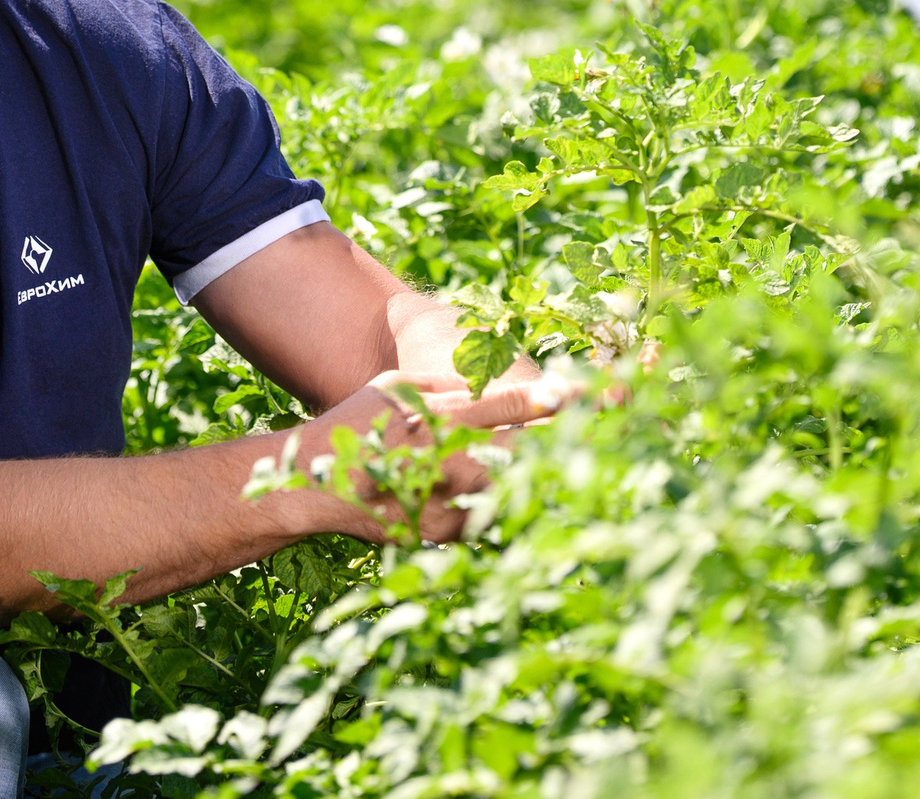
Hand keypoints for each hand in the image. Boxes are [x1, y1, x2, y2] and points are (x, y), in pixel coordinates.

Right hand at [307, 371, 565, 542]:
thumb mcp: (398, 387)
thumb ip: (451, 388)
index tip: (587, 395)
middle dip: (566, 442)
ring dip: (549, 477)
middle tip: (607, 431)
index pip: (508, 407)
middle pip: (524, 454)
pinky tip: (542, 498)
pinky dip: (516, 507)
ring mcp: (446, 504)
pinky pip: (491, 518)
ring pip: (513, 492)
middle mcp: (446, 463)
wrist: (312, 487)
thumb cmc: (358, 425)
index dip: (552, 399)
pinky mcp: (444, 533)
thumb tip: (502, 386)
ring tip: (590, 467)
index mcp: (437, 420)